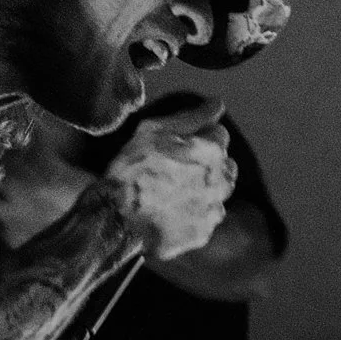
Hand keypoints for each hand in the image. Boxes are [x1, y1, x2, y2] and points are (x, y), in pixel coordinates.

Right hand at [104, 98, 234, 259]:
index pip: (220, 134)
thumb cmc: (132, 170)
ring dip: (204, 189)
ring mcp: (213, 210)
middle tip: (177, 168)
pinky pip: (207, 219)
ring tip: (173, 192)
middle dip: (208, 162)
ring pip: (218, 192)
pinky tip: (172, 212)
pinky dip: (195, 214)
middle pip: (225, 164)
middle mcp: (221, 181)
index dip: (199, 136)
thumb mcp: (154, 131)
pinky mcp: (203, 235)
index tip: (179, 145)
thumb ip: (192, 117)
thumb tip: (218, 104)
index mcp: (212, 151)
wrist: (115, 220)